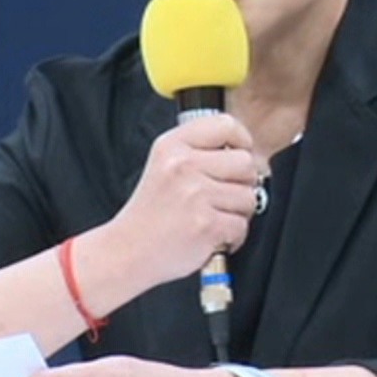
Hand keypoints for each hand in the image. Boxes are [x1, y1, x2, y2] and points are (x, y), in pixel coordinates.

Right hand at [104, 113, 261, 290]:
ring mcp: (195, 194)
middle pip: (245, 162)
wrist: (127, 252)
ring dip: (238, 213)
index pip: (226, 124)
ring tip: (213, 218)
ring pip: (248, 196)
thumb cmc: (149, 215)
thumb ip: (199, 152)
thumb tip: (244, 152)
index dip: (241, 142)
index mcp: (171, 146)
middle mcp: (182, 165)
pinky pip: (241, 225)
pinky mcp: (206, 224)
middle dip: (242, 184)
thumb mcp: (163, 166)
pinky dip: (232, 237)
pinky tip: (211, 236)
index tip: (238, 156)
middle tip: (223, 198)